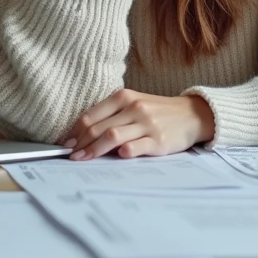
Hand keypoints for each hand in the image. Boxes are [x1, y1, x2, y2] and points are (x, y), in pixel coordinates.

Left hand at [64, 90, 215, 160]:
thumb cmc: (157, 111)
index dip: (75, 131)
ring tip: (83, 160)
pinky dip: (123, 151)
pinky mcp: (158, 140)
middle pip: (98, 127)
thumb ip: (112, 115)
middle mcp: (134, 108)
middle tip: (70, 156)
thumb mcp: (134, 104)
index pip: (91, 115)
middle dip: (80, 144)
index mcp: (124, 97)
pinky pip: (136, 146)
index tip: (66, 144)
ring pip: (112, 136)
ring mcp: (146, 124)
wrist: (191, 115)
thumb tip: (82, 135)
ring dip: (93, 150)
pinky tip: (115, 157)